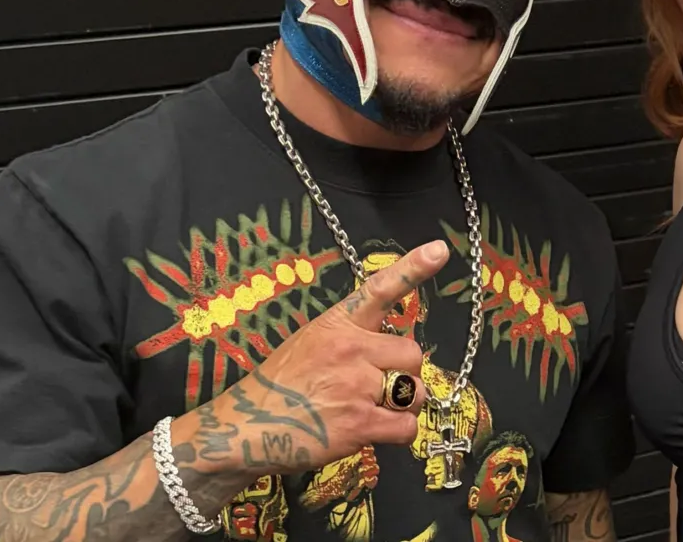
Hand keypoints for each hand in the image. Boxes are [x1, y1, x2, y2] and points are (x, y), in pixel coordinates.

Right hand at [187, 240, 447, 477]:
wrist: (243, 430)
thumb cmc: (278, 387)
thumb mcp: (309, 343)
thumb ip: (350, 338)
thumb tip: (389, 347)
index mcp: (337, 324)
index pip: (380, 289)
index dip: (413, 268)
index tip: (439, 249)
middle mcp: (351, 349)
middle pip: (413, 353)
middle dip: (403, 373)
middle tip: (378, 387)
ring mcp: (356, 386)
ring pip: (416, 391)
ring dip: (403, 405)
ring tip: (371, 410)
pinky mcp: (359, 424)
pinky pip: (407, 426)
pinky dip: (399, 433)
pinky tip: (375, 431)